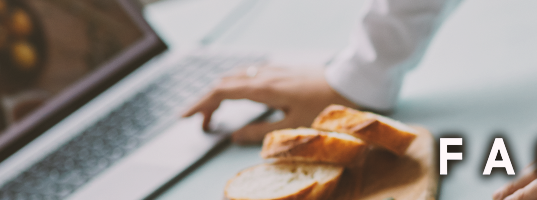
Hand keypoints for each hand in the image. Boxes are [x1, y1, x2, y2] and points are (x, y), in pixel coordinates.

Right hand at [183, 65, 357, 143]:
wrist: (350, 83)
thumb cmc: (326, 106)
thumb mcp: (293, 126)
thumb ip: (260, 132)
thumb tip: (233, 137)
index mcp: (263, 88)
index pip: (221, 93)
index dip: (200, 105)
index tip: (185, 117)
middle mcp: (264, 75)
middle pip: (223, 84)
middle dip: (206, 102)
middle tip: (198, 122)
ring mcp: (272, 70)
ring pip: (234, 76)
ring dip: (219, 93)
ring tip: (213, 112)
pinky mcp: (280, 70)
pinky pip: (248, 73)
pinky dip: (234, 85)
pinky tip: (237, 94)